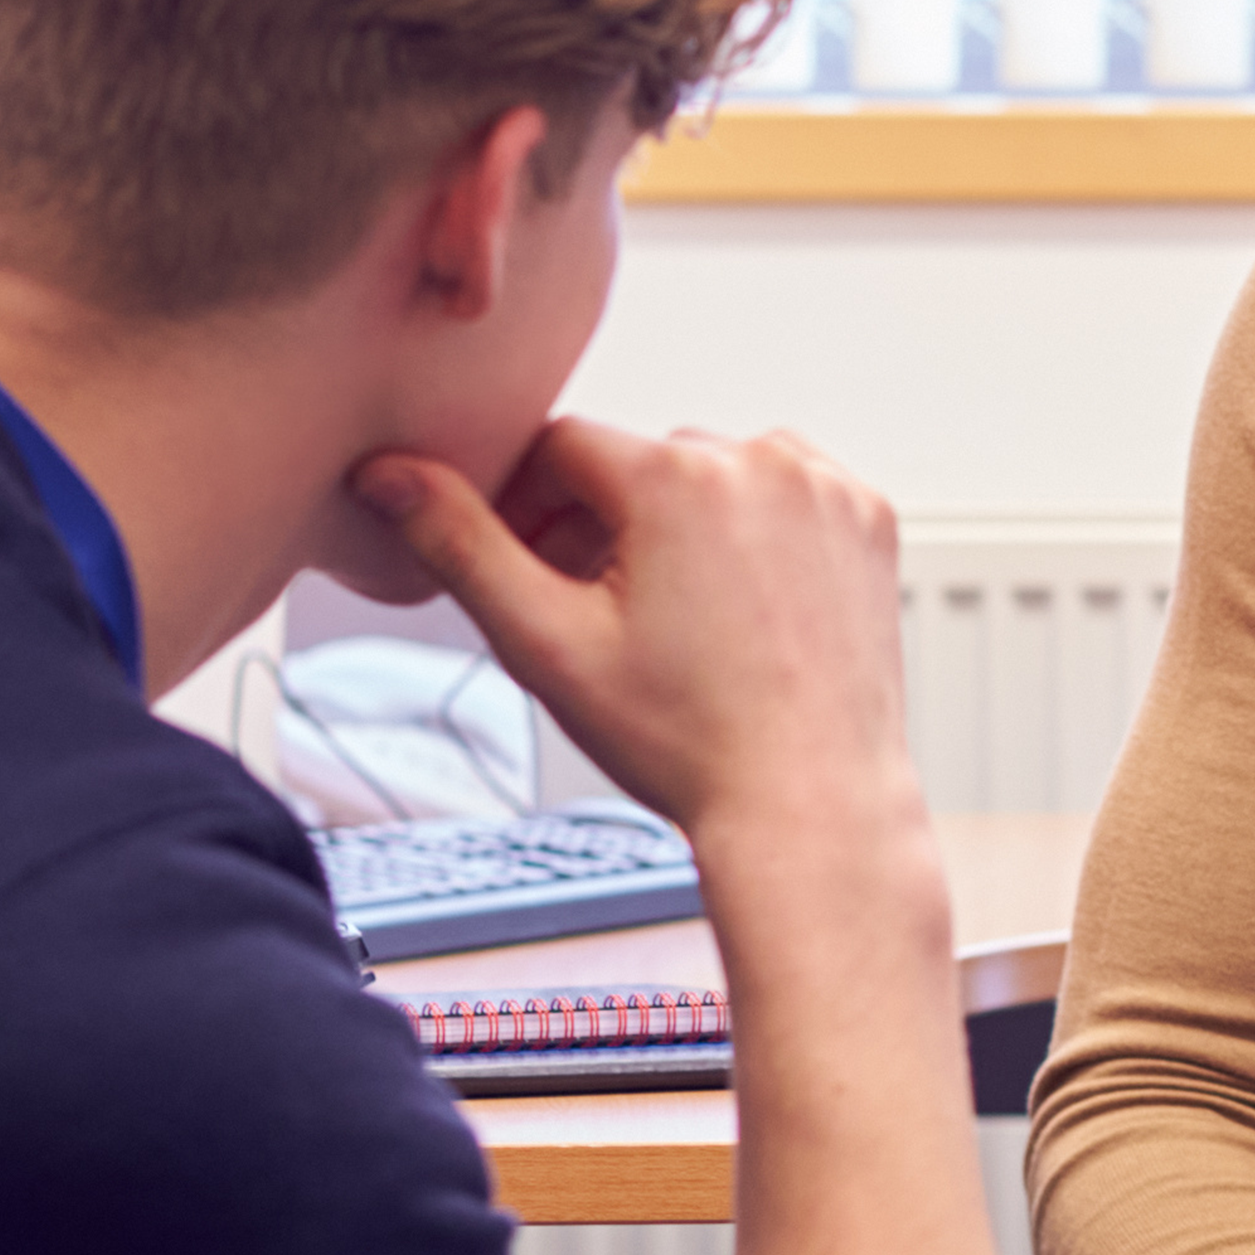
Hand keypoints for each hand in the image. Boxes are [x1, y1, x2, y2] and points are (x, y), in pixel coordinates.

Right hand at [353, 420, 921, 859]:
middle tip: (590, 612)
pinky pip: (785, 495)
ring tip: (670, 618)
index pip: (560, 449)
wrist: (809, 806)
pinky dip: (754, 531)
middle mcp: (762, 459)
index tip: (527, 571)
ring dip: (680, 522)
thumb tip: (385, 472)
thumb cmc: (684, 743)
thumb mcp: (546, 644)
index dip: (526, 508)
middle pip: (639, 463)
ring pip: (713, 474)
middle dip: (602, 522)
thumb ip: (459, 545)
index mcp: (677, 475)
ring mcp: (826, 487)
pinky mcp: (869, 518)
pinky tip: (737, 607)